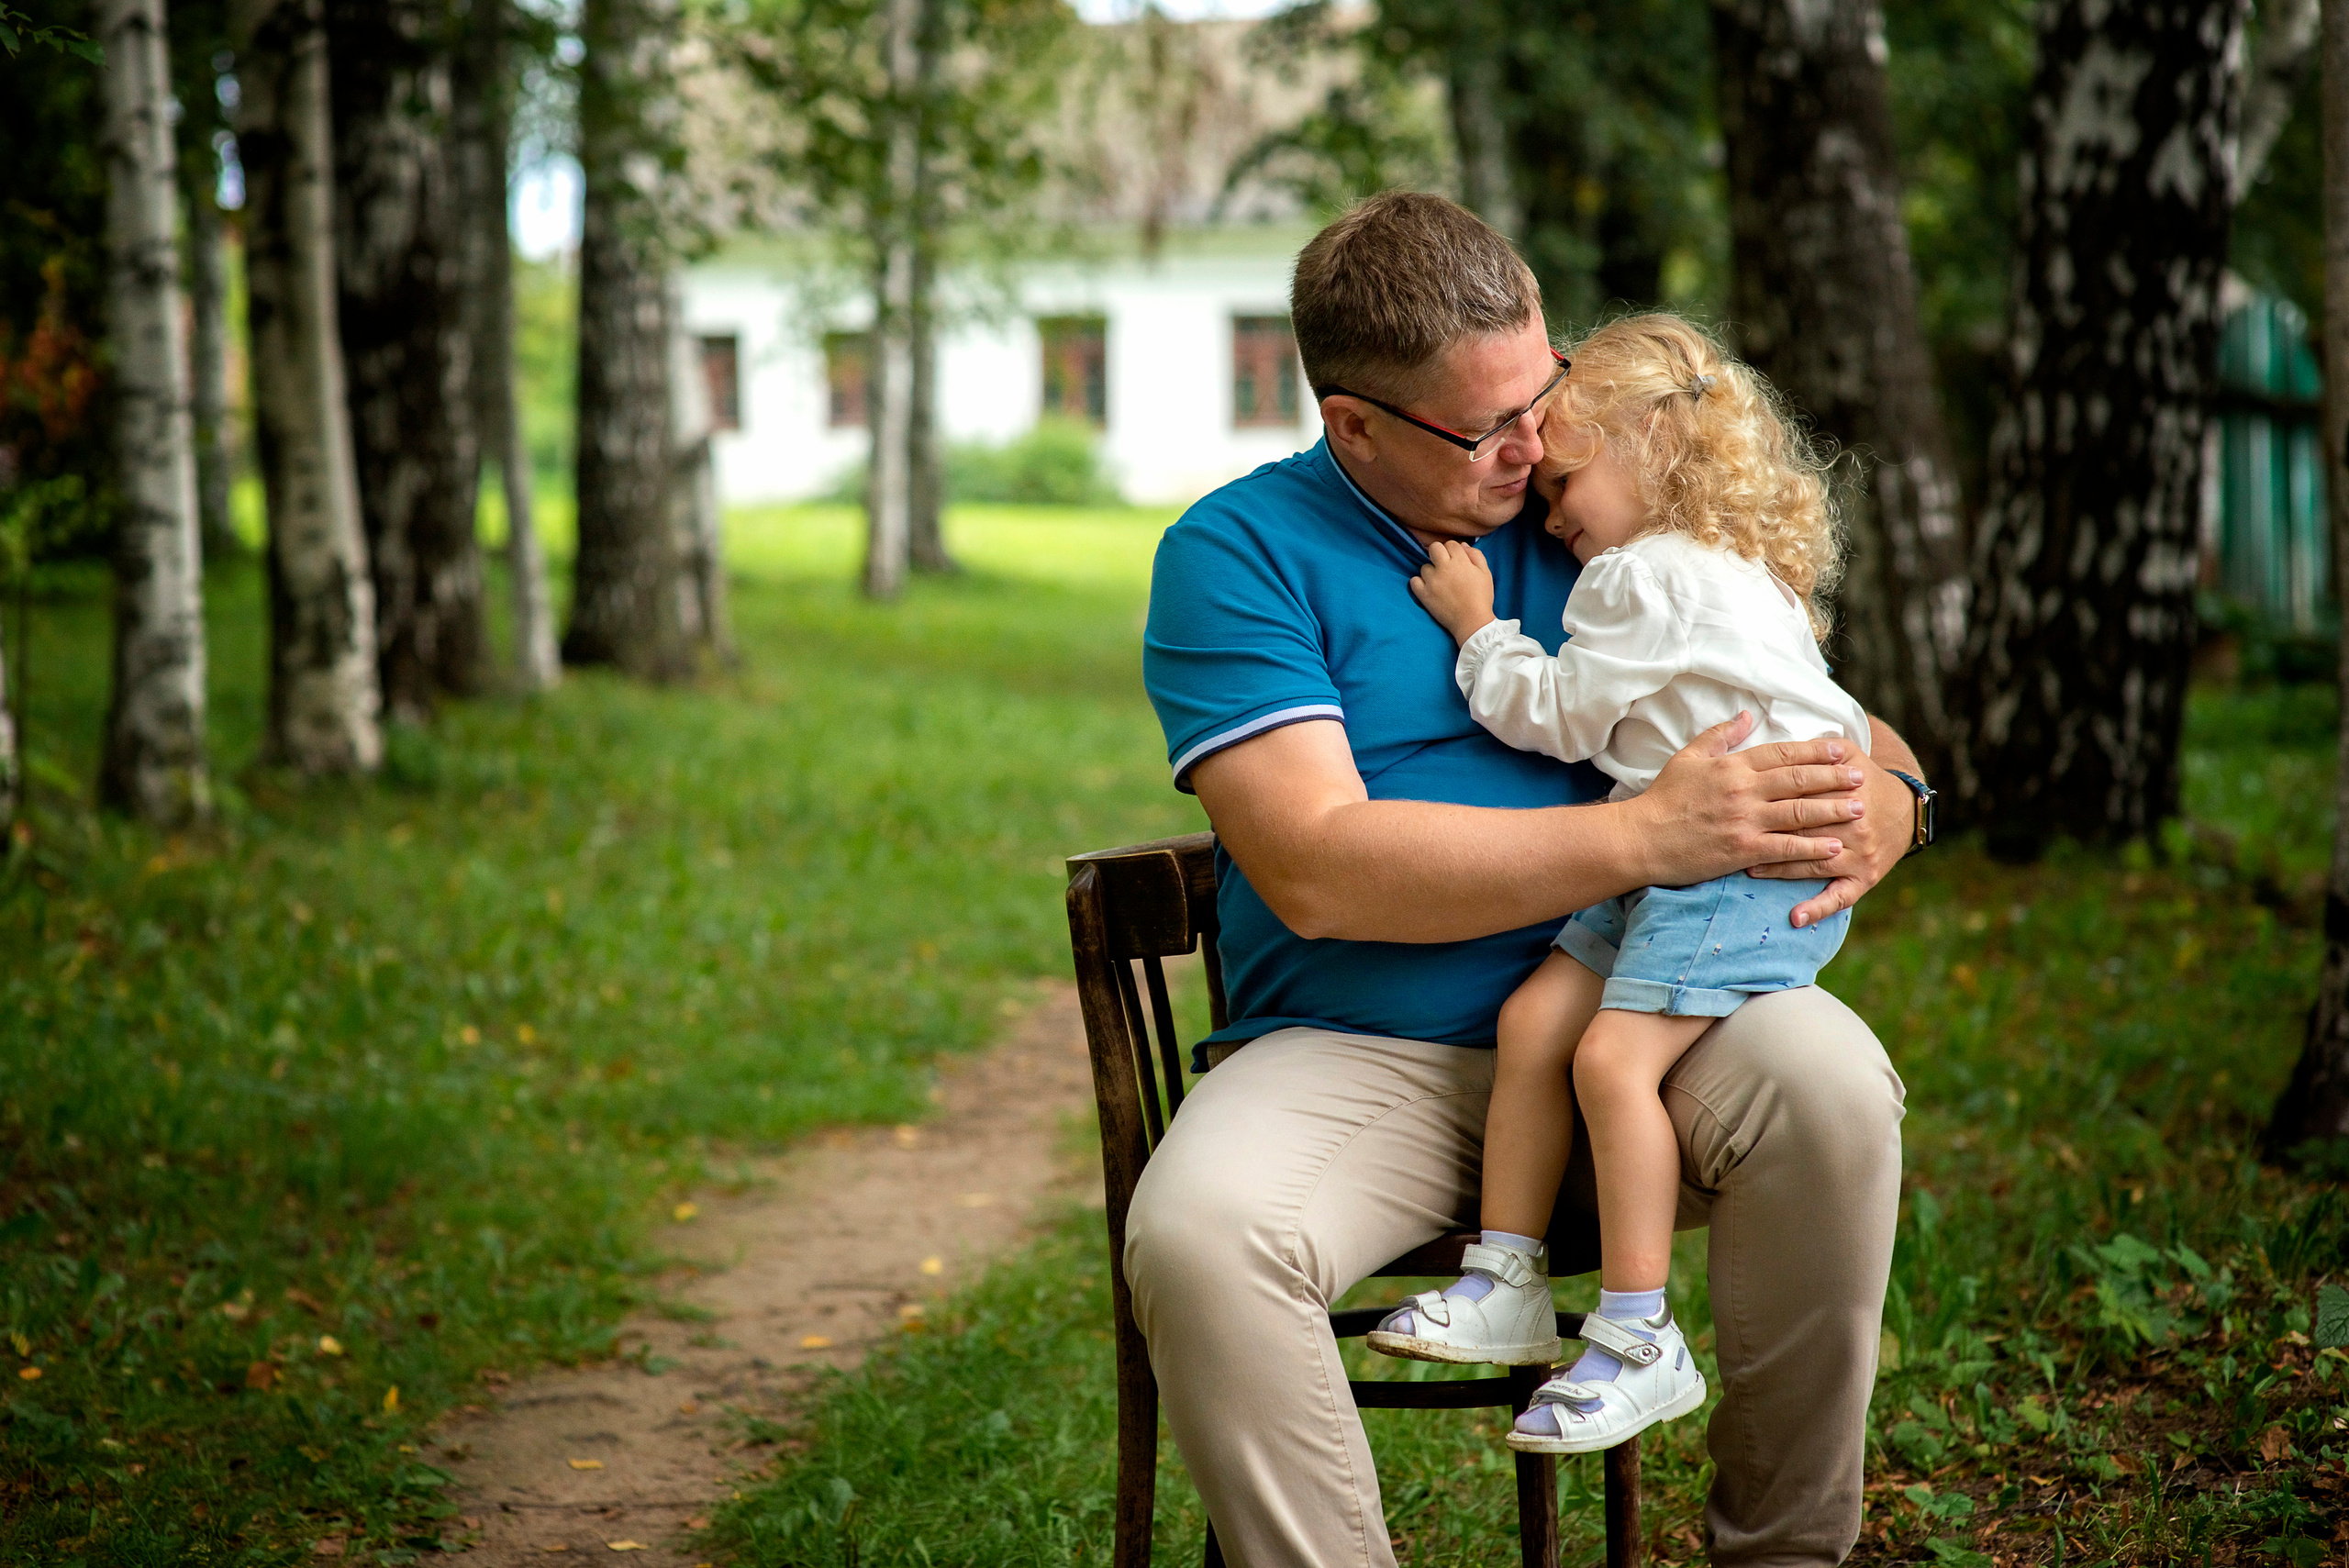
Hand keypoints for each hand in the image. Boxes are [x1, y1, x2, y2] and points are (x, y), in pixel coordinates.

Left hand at [1409, 539, 1498, 643]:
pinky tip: (1428, 588)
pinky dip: (1419, 583)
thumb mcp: (1485, 573)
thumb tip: (1463, 545)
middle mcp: (1444, 568)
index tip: (1456, 560)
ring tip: (1440, 582)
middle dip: (1439, 553)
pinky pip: (1414, 581)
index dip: (1454, 550)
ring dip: (1431, 572)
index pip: (1451, 543)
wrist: (1472, 622)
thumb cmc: (1481, 597)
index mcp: (1460, 561)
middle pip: (1434, 548)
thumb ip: (1476, 555)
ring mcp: (1432, 581)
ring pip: (1424, 567)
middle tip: (1444, 565)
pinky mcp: (1424, 594)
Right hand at [1625, 713, 1867, 900]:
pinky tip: (1834, 848)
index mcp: (1732, 766)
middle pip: (1799, 780)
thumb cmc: (1662, 798)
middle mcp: (1743, 790)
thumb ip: (1720, 736)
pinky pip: (1786, 849)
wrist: (1639, 838)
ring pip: (1799, 813)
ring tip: (1858, 809)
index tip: (1841, 748)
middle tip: (1860, 777)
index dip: (1815, 750)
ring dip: (1832, 811)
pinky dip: (1812, 848)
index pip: (1783, 753)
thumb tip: (1745, 714)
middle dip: (1833, 777)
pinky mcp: (1742, 851)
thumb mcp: (1687, 758)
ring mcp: (1744, 821)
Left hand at [1746, 732, 1913, 926]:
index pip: (1800, 796)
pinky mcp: (1866, 878)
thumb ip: (1813, 745)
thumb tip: (1772, 733)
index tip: (1737, 804)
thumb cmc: (1862, 780)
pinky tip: (1794, 918)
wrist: (1904, 811)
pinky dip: (1817, 909)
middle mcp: (1854, 824)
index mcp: (1844, 791)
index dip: (1768, 799)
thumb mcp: (1846, 753)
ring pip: (1813, 864)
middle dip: (1768, 835)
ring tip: (1749, 870)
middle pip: (1803, 830)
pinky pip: (1839, 898)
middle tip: (1733, 839)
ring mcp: (1860, 854)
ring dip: (1780, 870)